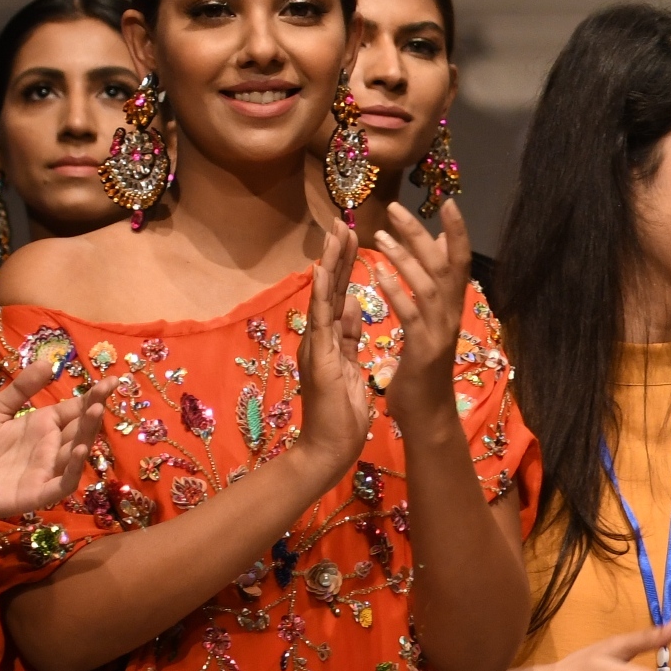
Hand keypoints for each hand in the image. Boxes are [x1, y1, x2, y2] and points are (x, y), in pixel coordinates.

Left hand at [0, 346, 102, 518]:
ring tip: (96, 412)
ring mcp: (49, 470)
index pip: (74, 409)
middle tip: (105, 393)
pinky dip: (73, 469)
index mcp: (43, 426)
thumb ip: (21, 390)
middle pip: (80, 428)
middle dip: (93, 412)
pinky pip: (63, 482)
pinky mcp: (41, 492)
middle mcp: (52, 447)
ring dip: (88, 434)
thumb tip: (47, 363)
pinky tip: (79, 450)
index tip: (112, 380)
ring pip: (76, 452)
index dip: (93, 395)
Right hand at [294, 218, 373, 484]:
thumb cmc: (340, 414)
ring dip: (329, 266)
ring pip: (322, 298)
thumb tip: (352, 305)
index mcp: (331, 338)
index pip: (340, 294)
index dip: (347, 266)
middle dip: (337, 256)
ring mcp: (316, 346)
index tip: (354, 237)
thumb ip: (348, 336)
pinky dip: (322, 297)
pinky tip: (324, 274)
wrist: (329, 448)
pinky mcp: (319, 360)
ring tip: (334, 234)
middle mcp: (319, 337)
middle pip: (329, 289)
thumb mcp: (350, 367)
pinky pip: (320, 324)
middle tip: (342, 221)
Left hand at [373, 195, 471, 436]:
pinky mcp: (423, 349)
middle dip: (420, 234)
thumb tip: (437, 252)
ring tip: (379, 234)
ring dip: (404, 258)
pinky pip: (410, 314)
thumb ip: (433, 289)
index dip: (457, 233)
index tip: (448, 203)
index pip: (458, 263)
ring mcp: (439, 333)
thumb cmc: (422, 370)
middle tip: (394, 207)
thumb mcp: (429, 324)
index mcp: (451, 309)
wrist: (427, 415)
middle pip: (444, 266)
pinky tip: (376, 272)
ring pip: (428, 285)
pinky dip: (394, 290)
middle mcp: (451, 316)